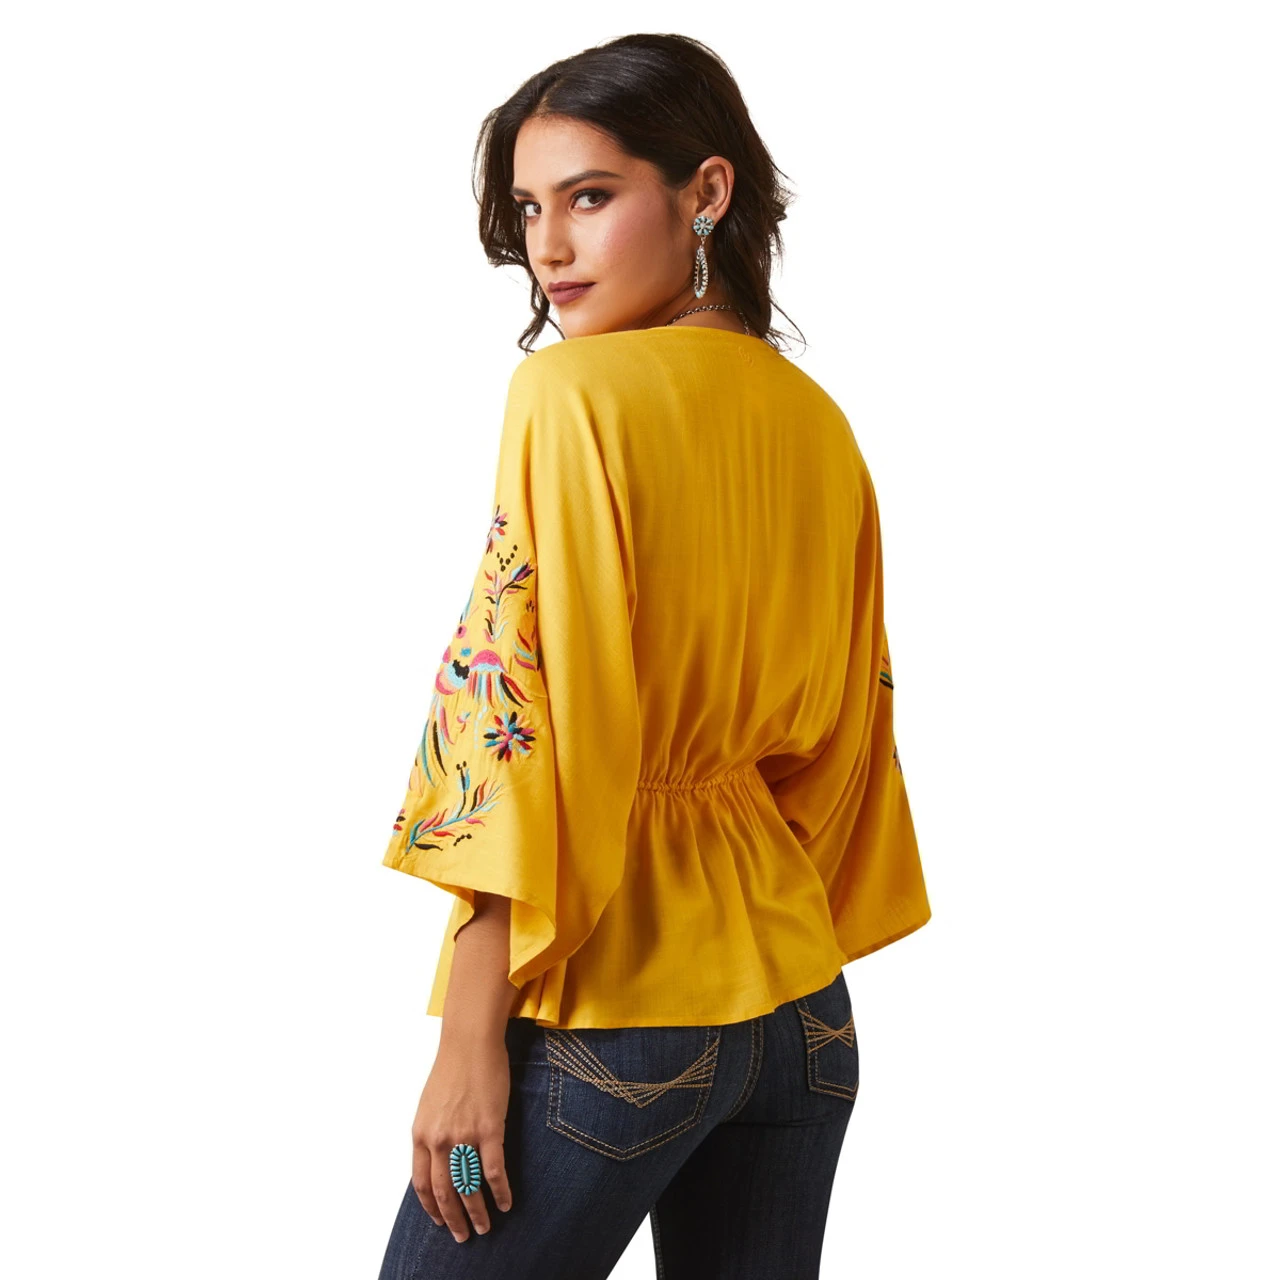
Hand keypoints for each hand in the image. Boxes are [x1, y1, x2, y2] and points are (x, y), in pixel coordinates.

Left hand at [411, 1030, 513, 1242]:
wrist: (470, 1043)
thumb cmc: (452, 1068)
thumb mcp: (430, 1104)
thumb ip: (431, 1132)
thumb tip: (438, 1157)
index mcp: (421, 1134)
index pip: (422, 1183)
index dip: (431, 1206)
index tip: (438, 1221)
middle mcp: (439, 1139)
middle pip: (444, 1191)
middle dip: (454, 1219)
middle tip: (463, 1236)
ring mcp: (464, 1135)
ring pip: (468, 1186)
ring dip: (477, 1212)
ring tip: (486, 1227)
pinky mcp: (490, 1129)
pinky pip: (493, 1170)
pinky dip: (500, 1191)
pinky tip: (507, 1202)